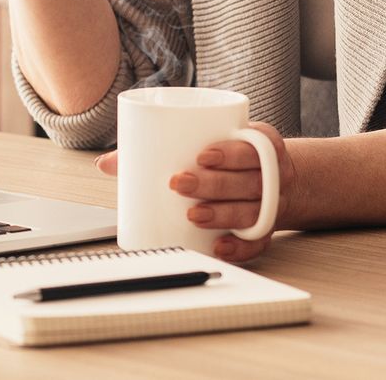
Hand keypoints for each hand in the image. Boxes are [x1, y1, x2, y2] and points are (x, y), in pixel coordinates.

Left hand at [93, 121, 297, 263]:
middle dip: (214, 184)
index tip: (202, 156)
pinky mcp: (266, 230)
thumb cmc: (232, 157)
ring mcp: (272, 204)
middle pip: (249, 182)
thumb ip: (161, 145)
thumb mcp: (210, 140)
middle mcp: (272, 175)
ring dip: (223, 214)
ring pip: (252, 212)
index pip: (251, 147)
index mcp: (260, 145)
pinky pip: (258, 243)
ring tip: (194, 214)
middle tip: (180, 183)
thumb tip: (107, 162)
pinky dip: (239, 247)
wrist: (278, 178)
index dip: (230, 152)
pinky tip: (218, 245)